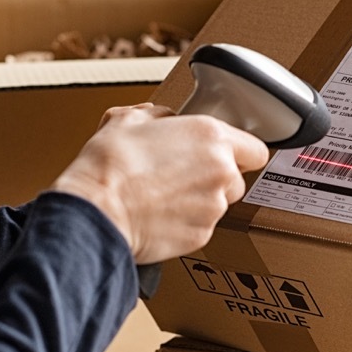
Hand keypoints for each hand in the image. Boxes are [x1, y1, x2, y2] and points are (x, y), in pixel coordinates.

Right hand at [51, 103, 268, 263]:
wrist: (96, 211)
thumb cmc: (110, 165)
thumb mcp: (128, 119)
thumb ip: (158, 116)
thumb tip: (162, 119)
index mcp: (211, 137)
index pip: (255, 149)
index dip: (240, 152)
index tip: (225, 154)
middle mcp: (221, 172)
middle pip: (236, 178)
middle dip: (215, 177)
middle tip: (183, 174)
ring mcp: (213, 207)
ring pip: (218, 204)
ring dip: (199, 200)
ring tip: (164, 196)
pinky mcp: (201, 236)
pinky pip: (201, 226)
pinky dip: (185, 223)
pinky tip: (159, 215)